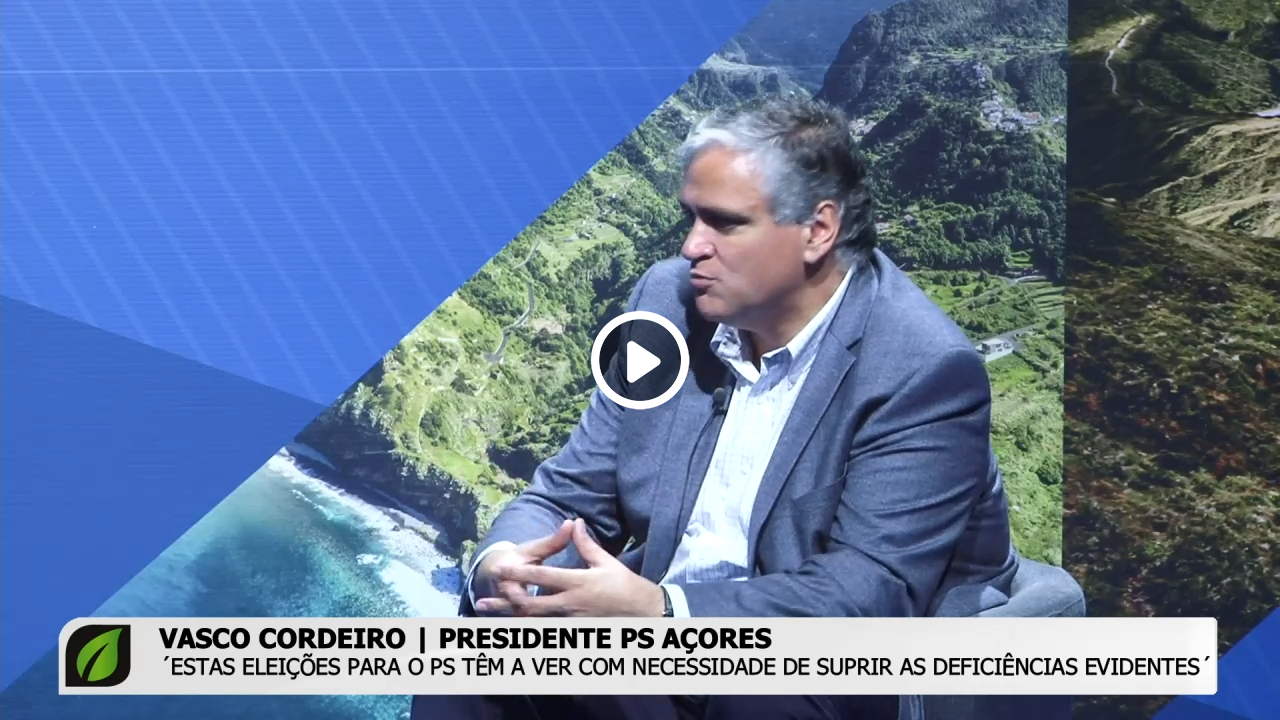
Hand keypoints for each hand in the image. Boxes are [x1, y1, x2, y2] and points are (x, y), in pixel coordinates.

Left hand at [477, 519, 664, 616]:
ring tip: (491, 612)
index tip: (501, 566)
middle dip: (508, 598)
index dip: (520, 571)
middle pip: (532, 603)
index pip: (543, 576)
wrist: (643, 613)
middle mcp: (571, 604)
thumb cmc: (626, 585)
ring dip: (512, 616)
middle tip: (487, 593)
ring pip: (536, 619)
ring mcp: (571, 621)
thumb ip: (586, 544)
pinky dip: (529, 628)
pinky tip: (514, 627)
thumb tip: (574, 523)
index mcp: (578, 583)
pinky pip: (547, 630)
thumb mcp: (606, 562)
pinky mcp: (575, 630)